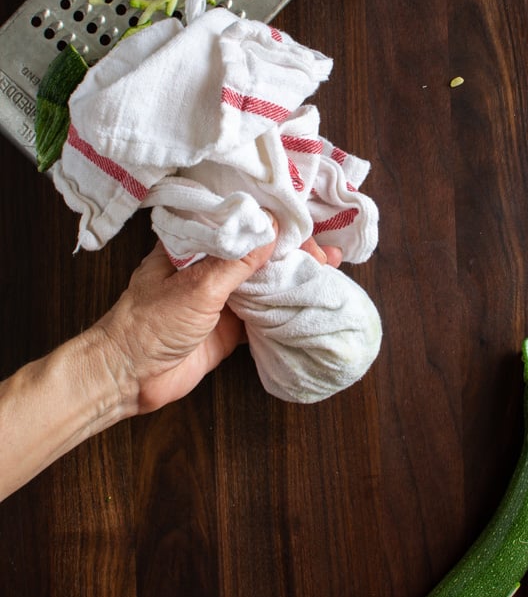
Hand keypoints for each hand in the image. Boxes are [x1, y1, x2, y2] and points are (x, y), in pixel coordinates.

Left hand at [94, 227, 340, 416]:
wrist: (128, 378)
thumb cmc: (148, 324)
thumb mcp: (197, 287)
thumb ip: (236, 261)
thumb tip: (273, 228)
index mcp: (192, 244)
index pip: (238, 220)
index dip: (271, 217)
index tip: (302, 220)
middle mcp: (209, 266)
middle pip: (258, 249)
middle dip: (292, 248)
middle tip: (323, 252)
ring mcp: (221, 296)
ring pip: (265, 279)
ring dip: (295, 274)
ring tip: (330, 267)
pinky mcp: (230, 326)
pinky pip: (265, 311)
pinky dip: (288, 304)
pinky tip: (314, 296)